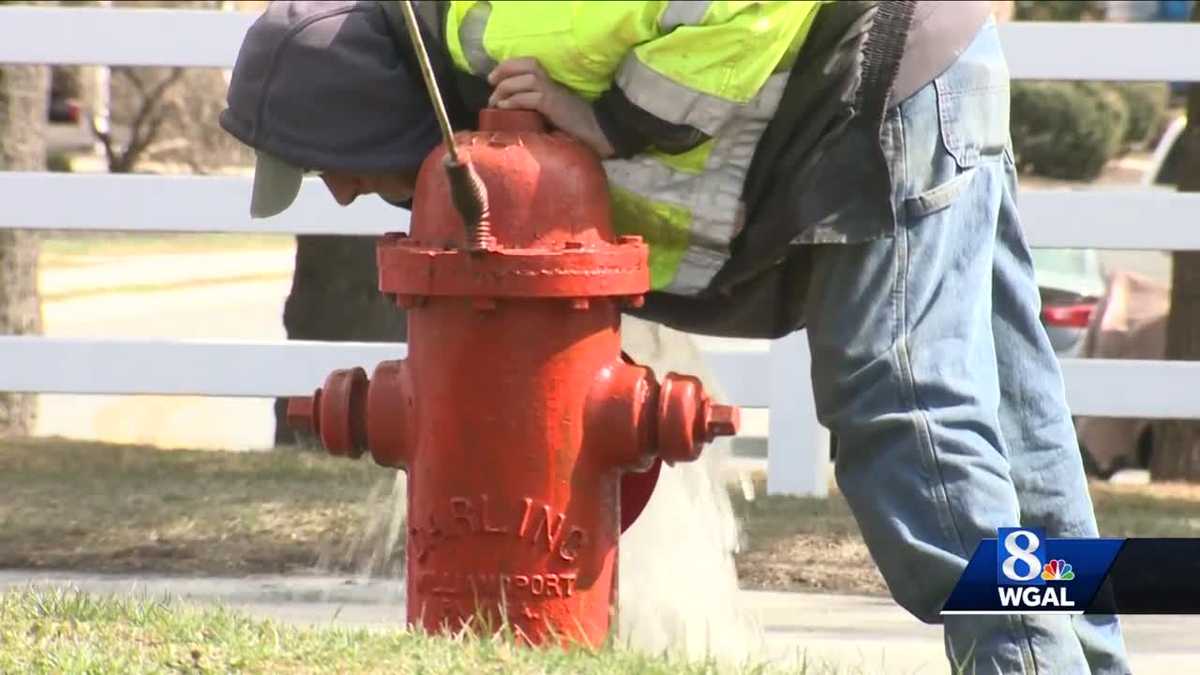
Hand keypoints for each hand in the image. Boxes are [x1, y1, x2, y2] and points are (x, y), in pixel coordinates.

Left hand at [487, 58, 614, 157]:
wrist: (594, 131)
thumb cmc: (572, 124)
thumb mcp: (549, 110)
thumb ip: (534, 104)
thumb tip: (507, 106)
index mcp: (550, 81)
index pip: (528, 62)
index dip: (509, 65)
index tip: (493, 77)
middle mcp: (551, 82)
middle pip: (526, 64)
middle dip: (505, 70)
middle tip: (491, 83)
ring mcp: (553, 93)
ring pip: (526, 80)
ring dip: (507, 88)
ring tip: (495, 101)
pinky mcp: (554, 105)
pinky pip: (531, 98)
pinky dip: (515, 100)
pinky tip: (504, 107)